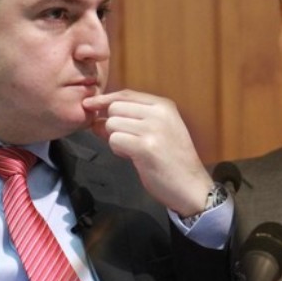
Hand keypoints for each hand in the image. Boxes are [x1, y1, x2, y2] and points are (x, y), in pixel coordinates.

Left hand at [83, 89, 210, 216]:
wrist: (191, 186)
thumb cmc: (173, 161)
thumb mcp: (156, 132)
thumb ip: (129, 121)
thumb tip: (96, 120)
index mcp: (164, 106)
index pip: (126, 94)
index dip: (105, 99)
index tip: (90, 104)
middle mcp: (159, 113)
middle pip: (115, 107)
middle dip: (112, 124)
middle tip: (126, 141)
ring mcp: (153, 129)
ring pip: (112, 124)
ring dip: (115, 139)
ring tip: (132, 150)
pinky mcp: (145, 147)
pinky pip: (114, 140)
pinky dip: (118, 150)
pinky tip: (132, 157)